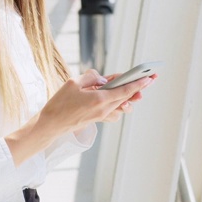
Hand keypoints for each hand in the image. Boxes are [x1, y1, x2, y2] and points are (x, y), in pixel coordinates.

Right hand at [39, 69, 154, 133]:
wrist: (51, 125)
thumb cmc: (59, 103)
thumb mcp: (73, 82)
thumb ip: (91, 77)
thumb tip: (104, 79)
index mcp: (100, 99)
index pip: (125, 90)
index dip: (139, 84)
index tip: (150, 78)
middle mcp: (104, 109)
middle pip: (126, 97)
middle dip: (138, 88)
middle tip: (148, 79)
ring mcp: (101, 116)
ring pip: (121, 105)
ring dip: (127, 96)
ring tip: (131, 88)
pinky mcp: (97, 119)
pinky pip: (113, 112)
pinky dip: (117, 104)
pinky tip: (113, 99)